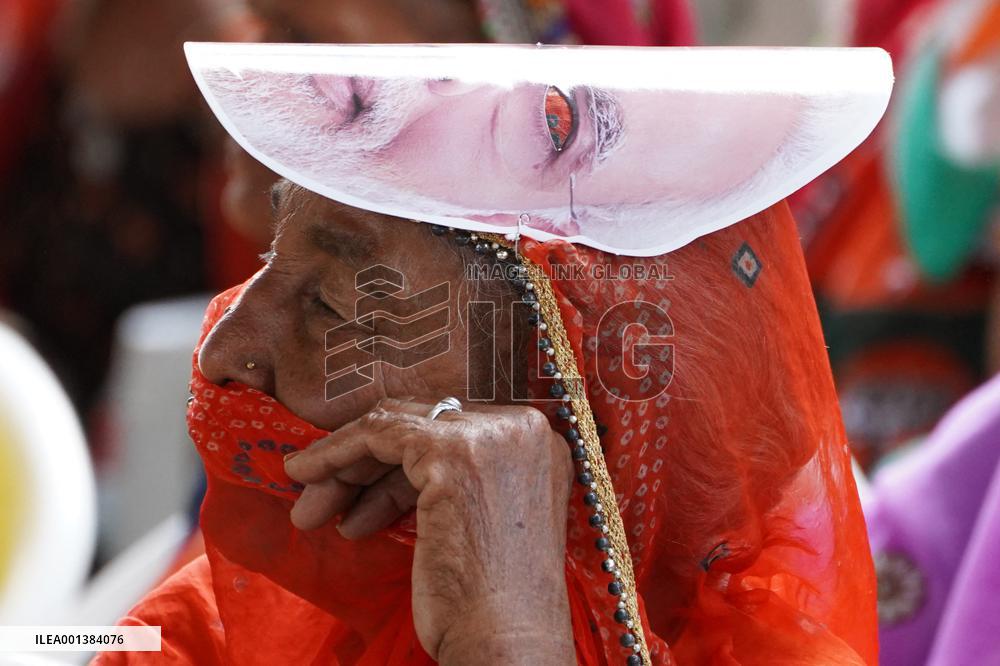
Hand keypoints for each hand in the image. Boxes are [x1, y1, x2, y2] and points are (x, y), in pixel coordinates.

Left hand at [284, 399, 574, 663]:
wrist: (506, 643)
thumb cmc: (490, 602)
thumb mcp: (477, 520)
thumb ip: (448, 483)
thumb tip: (386, 472)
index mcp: (539, 443)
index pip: (451, 430)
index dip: (396, 459)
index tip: (356, 489)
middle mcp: (524, 429)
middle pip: (423, 426)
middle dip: (366, 464)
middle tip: (321, 502)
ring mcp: (492, 436)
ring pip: (396, 428)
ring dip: (344, 466)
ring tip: (309, 509)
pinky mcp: (454, 453)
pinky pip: (378, 435)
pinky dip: (337, 452)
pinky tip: (307, 476)